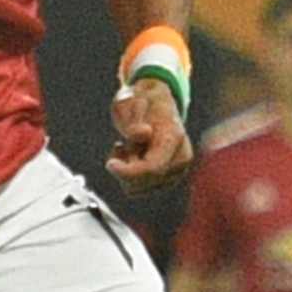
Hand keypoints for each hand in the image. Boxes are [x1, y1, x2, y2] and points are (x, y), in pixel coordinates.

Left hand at [106, 75, 189, 189]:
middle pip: (145, 181)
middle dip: (126, 167)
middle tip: (122, 144)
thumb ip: (136, 120)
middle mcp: (181, 158)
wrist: (157, 103)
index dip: (129, 171)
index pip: (153, 167)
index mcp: (174, 137)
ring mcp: (176, 171)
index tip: (110, 164)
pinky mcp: (167, 180)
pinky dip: (128, 175)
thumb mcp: (133, 102)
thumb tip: (143, 134)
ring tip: (127, 147)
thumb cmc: (142, 102)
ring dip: (126, 171)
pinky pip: (137, 189)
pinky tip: (131, 156)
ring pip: (137, 189)